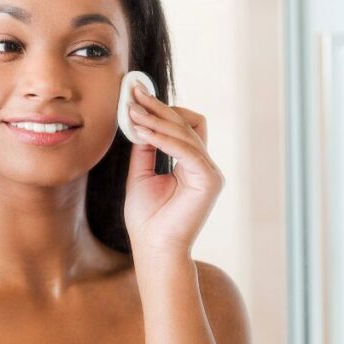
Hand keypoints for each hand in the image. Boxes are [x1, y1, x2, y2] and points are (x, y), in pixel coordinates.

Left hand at [123, 84, 223, 255]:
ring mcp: (210, 172)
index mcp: (192, 165)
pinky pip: (187, 150)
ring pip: (187, 132)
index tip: (135, 97)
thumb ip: (145, 149)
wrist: (154, 248)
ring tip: (133, 113)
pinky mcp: (209, 180)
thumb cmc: (147, 219)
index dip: (161, 109)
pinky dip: (164, 139)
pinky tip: (143, 133)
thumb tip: (139, 121)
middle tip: (133, 94)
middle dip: (158, 107)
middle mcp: (205, 166)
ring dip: (157, 120)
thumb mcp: (141, 175)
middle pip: (187, 122)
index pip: (184, 126)